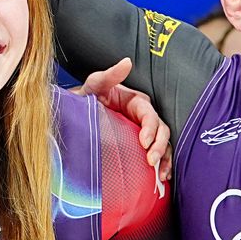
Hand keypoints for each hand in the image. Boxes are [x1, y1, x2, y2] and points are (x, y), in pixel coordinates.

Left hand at [79, 57, 170, 183]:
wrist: (75, 116)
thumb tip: (127, 62)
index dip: (150, 128)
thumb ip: (109, 75)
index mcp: (136, 102)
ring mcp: (143, 132)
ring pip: (163, 145)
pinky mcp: (140, 146)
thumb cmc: (85, 99)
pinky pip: (157, 155)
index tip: (144, 142)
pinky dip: (162, 166)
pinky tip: (161, 178)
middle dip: (160, 147)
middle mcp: (143, 117)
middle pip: (161, 131)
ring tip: (161, 175)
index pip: (149, 115)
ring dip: (165, 159)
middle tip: (151, 161)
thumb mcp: (94, 85)